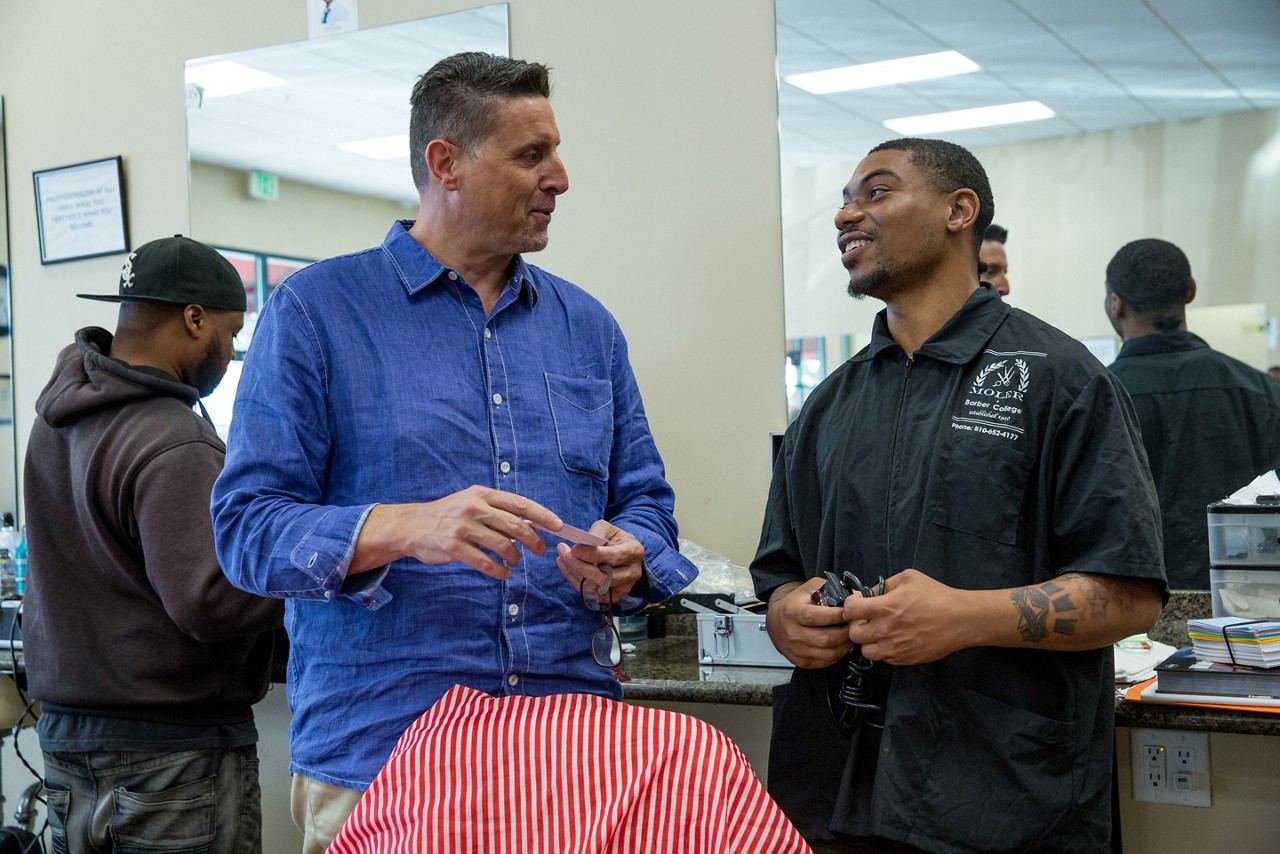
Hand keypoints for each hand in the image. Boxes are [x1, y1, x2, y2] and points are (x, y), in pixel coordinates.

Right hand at [356, 486, 560, 579]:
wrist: (412, 525)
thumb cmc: (449, 514)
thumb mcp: (473, 503)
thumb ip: (499, 512)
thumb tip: (533, 526)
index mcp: (482, 494)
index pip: (519, 503)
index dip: (542, 515)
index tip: (558, 526)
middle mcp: (474, 507)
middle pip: (515, 525)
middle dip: (533, 540)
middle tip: (540, 551)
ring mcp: (463, 527)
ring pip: (502, 545)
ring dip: (515, 557)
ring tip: (515, 562)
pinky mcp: (454, 547)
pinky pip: (485, 562)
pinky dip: (499, 570)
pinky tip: (504, 573)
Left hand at [554, 521, 644, 602]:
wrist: (623, 554)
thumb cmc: (614, 539)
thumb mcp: (607, 529)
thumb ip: (596, 533)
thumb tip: (581, 545)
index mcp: (634, 552)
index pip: (614, 557)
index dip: (592, 555)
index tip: (574, 549)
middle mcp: (632, 572)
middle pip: (605, 577)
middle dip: (580, 566)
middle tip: (563, 553)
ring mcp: (624, 588)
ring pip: (595, 587)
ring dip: (574, 574)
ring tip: (562, 558)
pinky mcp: (613, 597)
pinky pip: (591, 594)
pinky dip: (575, 581)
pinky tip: (567, 568)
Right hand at [765, 577, 853, 668]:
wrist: (776, 621)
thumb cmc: (795, 604)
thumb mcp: (808, 589)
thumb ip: (830, 588)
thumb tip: (854, 596)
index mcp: (792, 612)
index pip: (817, 617)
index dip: (837, 615)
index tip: (850, 612)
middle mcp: (792, 633)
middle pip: (826, 638)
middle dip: (846, 631)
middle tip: (855, 625)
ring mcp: (797, 650)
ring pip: (830, 653)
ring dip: (846, 645)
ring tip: (851, 634)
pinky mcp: (802, 661)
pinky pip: (827, 661)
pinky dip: (839, 654)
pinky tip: (841, 644)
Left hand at [842, 568, 965, 664]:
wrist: (961, 620)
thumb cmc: (936, 595)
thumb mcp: (908, 578)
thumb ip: (883, 585)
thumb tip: (867, 594)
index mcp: (884, 607)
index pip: (849, 610)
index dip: (850, 606)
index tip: (857, 604)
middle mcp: (885, 630)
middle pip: (853, 634)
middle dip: (857, 625)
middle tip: (868, 620)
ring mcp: (894, 648)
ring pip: (866, 651)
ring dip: (869, 642)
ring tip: (880, 633)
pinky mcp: (904, 660)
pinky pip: (884, 659)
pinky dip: (884, 650)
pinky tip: (895, 640)